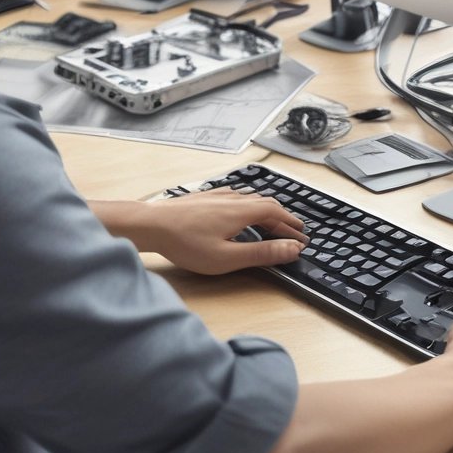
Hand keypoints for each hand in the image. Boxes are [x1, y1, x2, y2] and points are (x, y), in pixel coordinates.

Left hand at [91, 189, 306, 274]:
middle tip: (292, 231)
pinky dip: (247, 204)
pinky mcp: (203, 198)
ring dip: (265, 210)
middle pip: (266, 204)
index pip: (277, 215)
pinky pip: (234, 196)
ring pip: (250, 198)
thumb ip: (262, 253)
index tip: (302, 238)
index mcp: (243, 212)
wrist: (151, 224)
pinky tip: (239, 208)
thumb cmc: (185, 243)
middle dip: (282, 218)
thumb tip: (292, 249)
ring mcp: (217, 196)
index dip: (291, 227)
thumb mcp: (228, 257)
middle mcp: (233, 198)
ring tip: (271, 221)